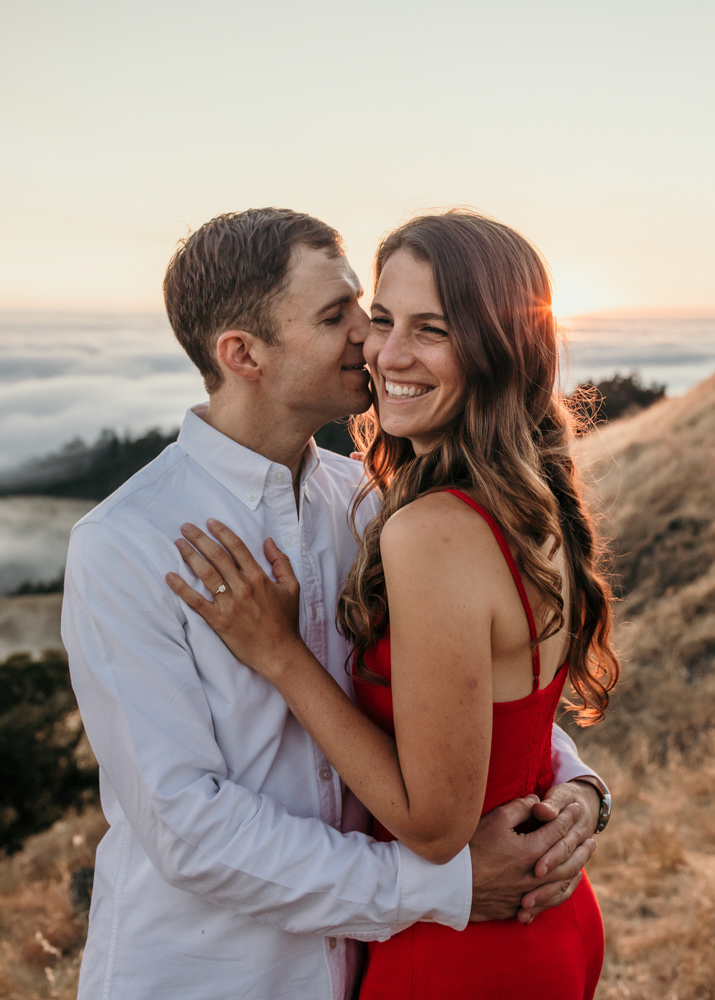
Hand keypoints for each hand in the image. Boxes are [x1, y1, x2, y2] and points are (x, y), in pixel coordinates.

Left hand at [166, 520, 301, 677]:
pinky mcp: (218, 621)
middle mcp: (242, 587)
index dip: (222, 532)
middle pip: (217, 556)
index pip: (237, 547)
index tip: (210, 522)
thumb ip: (281, 562)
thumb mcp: (292, 587)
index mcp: (259, 577)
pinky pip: (196, 601)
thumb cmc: (286, 622)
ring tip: (178, 544)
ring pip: (206, 574)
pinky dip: (181, 588)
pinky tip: (170, 576)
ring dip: (190, 556)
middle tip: (185, 527)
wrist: (280, 653)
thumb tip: (269, 541)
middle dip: (199, 538)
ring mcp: (229, 604)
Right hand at [468, 794, 594, 923]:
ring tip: (584, 860)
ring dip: (576, 868)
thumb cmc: (471, 847)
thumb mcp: (495, 819)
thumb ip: (520, 808)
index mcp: (530, 851)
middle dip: (580, 845)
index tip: (577, 809)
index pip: (557, 831)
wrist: (449, 883)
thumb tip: (537, 802)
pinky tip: (564, 885)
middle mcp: (533, 875)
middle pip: (566, 859)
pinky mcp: (516, 906)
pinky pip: (548, 900)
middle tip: (592, 836)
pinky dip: (561, 890)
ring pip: (561, 883)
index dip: (568, 818)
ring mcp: (526, 894)